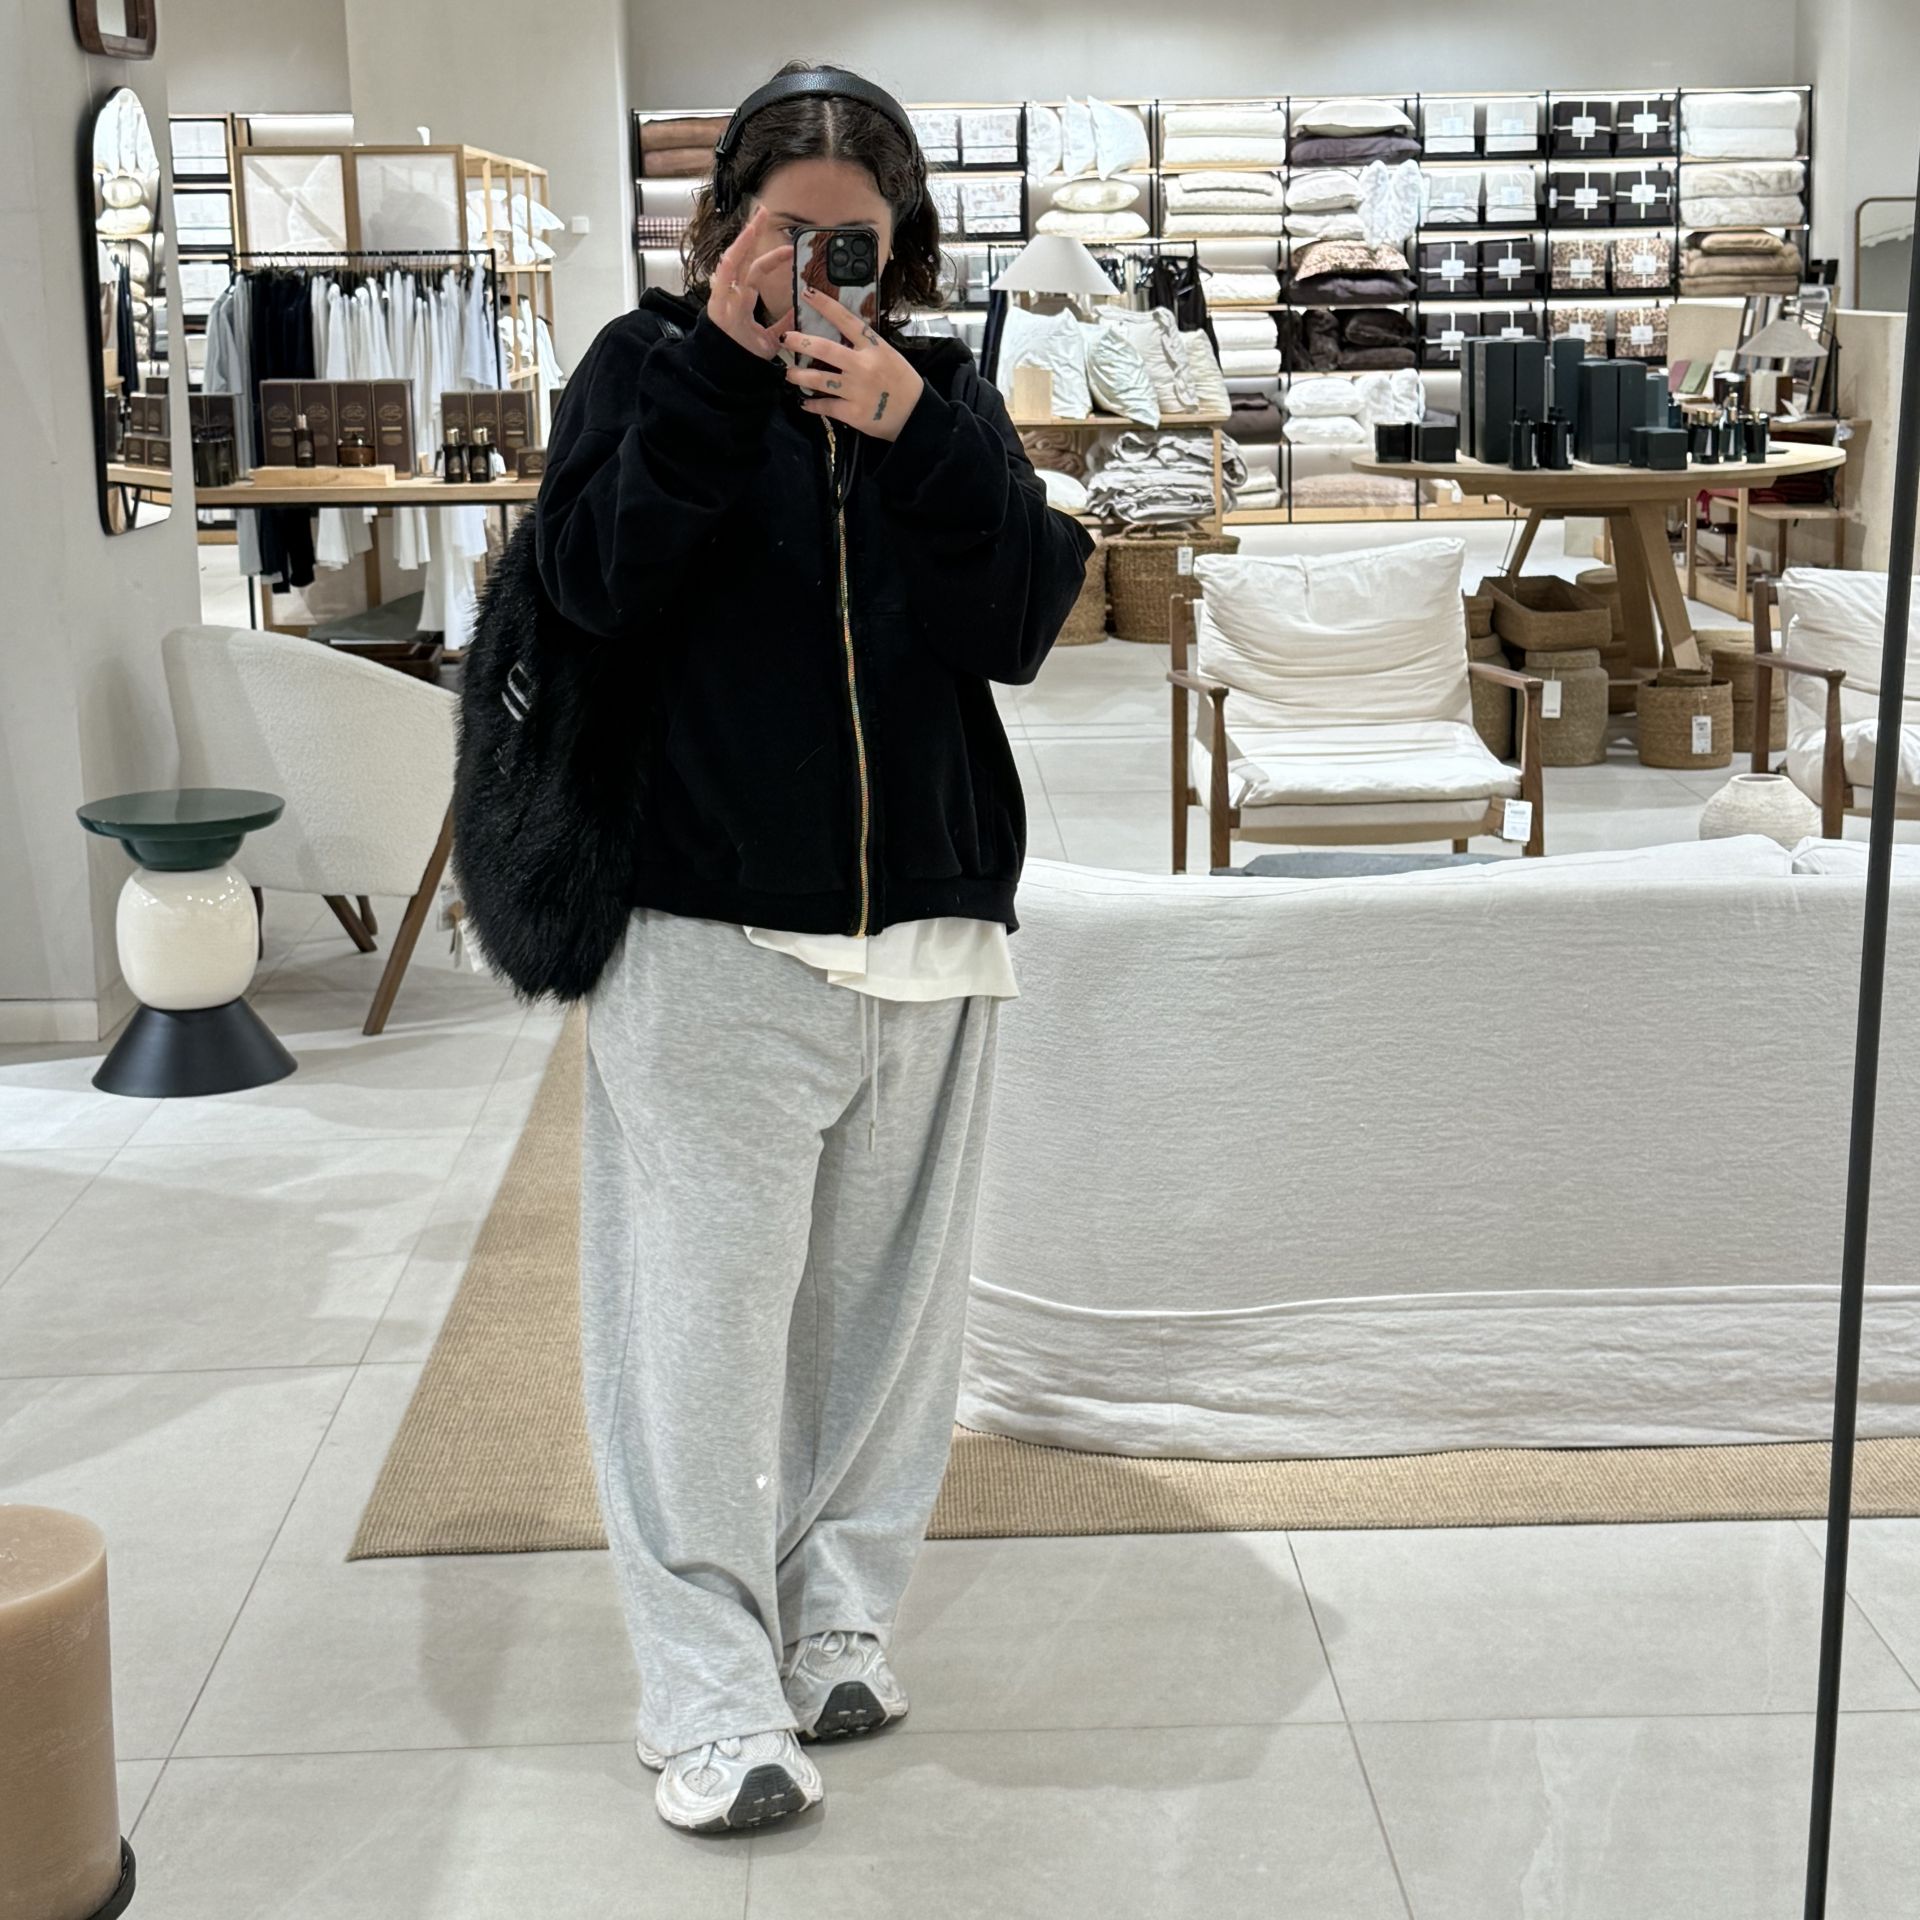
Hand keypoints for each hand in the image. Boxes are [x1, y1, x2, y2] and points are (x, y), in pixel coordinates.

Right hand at [705, 205, 793, 360]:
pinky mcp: (718, 309)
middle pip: (742, 258)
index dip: (772, 256)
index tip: (789, 246)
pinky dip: (728, 266)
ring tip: (752, 224)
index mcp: (741, 300)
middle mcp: (730, 296)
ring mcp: (723, 300)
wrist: (726, 375)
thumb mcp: (770, 338)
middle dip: (751, 234)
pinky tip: (733, 250)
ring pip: (731, 264)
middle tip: (763, 211)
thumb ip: (781, 323)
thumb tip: (796, 310)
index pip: (756, 269)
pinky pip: (723, 283)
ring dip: (742, 243)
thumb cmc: (744, 357)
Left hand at [780, 286, 923, 441]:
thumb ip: (865, 347)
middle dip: (800, 342)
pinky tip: (804, 402)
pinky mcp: (853, 413)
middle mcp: (863, 365)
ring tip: (789, 374)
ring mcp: (857, 390)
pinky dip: (812, 404)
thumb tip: (839, 337)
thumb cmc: (902, 382)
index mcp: (873, 347)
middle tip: (785, 339)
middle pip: (825, 349)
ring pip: (819, 379)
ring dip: (799, 376)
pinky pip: (826, 406)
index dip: (825, 305)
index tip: (807, 293)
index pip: (846, 320)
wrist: (917, 414)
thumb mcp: (888, 355)